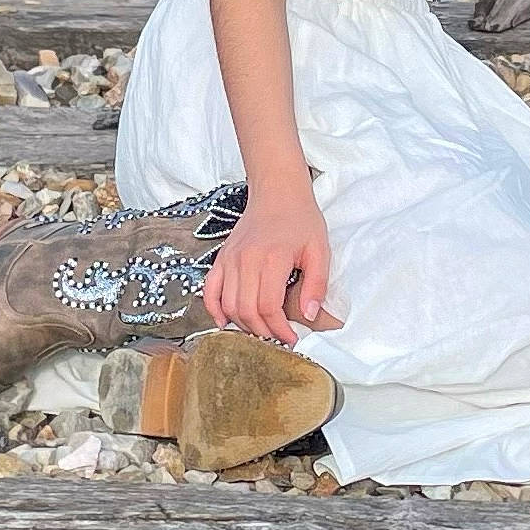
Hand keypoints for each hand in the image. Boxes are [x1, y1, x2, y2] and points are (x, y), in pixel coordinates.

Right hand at [202, 184, 329, 345]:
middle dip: (263, 332)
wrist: (278, 191)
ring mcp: (230, 258)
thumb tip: (309, 316)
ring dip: (243, 325)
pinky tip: (225, 321)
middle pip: (246, 310)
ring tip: (261, 330)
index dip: (279, 329)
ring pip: (228, 305)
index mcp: (272, 258)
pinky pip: (210, 290)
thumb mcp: (320, 250)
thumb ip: (317, 284)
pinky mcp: (222, 257)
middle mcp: (246, 259)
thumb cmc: (301, 219)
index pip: (269, 307)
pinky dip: (214, 309)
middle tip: (277, 339)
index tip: (291, 339)